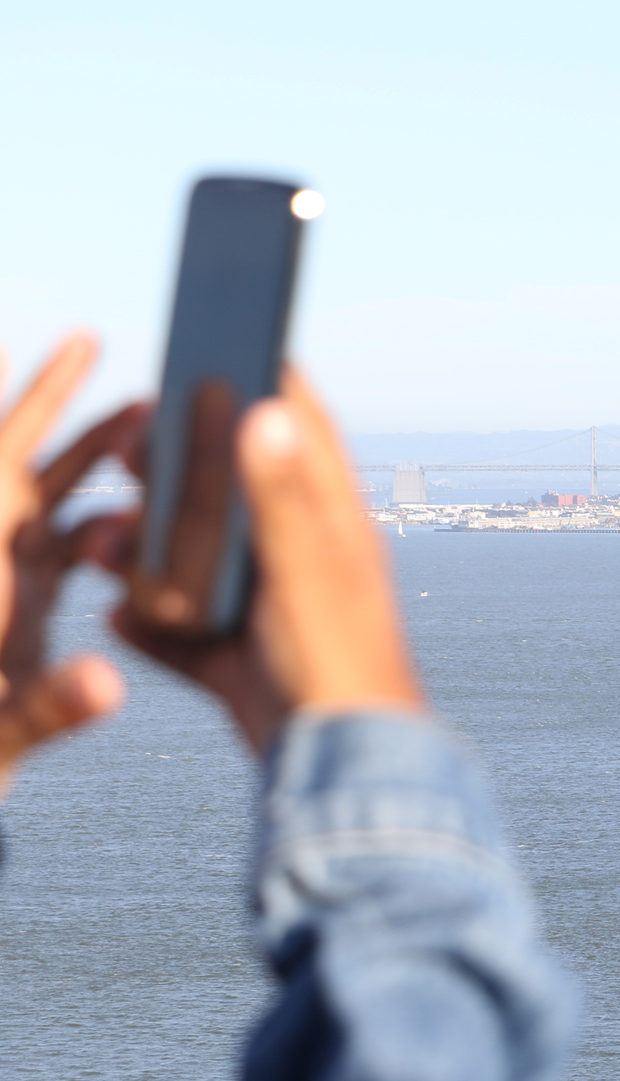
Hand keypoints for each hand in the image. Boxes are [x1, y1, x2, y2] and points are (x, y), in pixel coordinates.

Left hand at [0, 334, 130, 799]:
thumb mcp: (0, 737)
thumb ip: (53, 706)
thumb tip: (111, 683)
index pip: (4, 466)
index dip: (29, 402)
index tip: (59, 342)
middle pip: (25, 467)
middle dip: (65, 409)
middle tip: (104, 351)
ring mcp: (2, 588)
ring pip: (47, 502)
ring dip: (92, 461)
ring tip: (144, 422)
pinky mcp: (18, 612)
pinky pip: (60, 546)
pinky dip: (99, 519)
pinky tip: (138, 512)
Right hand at [109, 369, 424, 750]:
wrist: (339, 768)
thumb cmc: (340, 661)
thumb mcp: (306, 569)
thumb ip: (281, 496)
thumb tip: (265, 408)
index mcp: (332, 525)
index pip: (305, 435)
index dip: (266, 384)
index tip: (221, 339)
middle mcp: (301, 561)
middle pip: (234, 498)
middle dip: (178, 473)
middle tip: (130, 447)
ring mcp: (270, 612)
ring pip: (198, 566)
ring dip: (147, 555)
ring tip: (99, 546)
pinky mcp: (242, 664)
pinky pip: (185, 636)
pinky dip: (151, 627)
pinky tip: (114, 619)